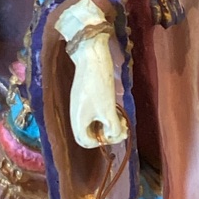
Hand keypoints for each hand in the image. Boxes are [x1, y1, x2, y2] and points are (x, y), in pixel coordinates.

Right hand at [61, 25, 127, 149]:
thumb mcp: (108, 109)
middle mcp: (76, 114)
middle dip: (107, 133)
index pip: (85, 142)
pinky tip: (115, 108)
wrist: (91, 56)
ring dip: (108, 124)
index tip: (116, 132)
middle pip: (90, 133)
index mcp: (78, 121)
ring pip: (94, 123)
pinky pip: (94, 112)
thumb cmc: (99, 84)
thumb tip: (117, 136)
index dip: (102, 142)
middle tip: (122, 126)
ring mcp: (81, 105)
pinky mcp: (85, 96)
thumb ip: (113, 127)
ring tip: (121, 118)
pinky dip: (106, 114)